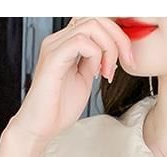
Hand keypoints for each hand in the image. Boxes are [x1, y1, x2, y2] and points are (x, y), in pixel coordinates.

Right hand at [7, 17, 134, 144]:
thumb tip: (108, 53)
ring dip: (109, 47)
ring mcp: (54, 47)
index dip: (116, 35)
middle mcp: (58, 40)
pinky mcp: (53, 58)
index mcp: (66, 44)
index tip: (126, 59)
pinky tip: (98, 73)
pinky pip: (81, 41)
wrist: (40, 127)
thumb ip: (94, 62)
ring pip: (91, 25)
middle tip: (126, 61)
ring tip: (108, 71)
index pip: (95, 22)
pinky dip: (97, 55)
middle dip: (118, 37)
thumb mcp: (84, 79)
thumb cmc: (58, 108)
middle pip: (96, 18)